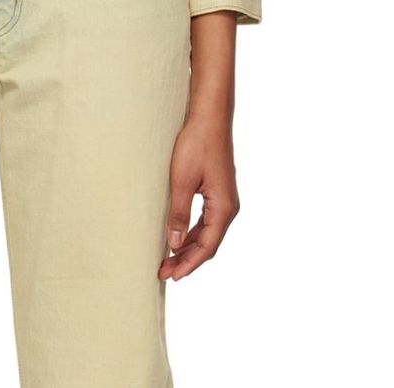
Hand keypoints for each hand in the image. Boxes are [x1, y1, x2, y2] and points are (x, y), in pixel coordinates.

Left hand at [159, 114, 239, 280]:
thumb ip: (178, 213)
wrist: (210, 117)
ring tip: (168, 259)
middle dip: (186, 259)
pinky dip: (193, 232)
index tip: (170, 276)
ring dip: (189, 247)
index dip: (188, 264)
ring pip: (207, 233)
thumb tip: (174, 244)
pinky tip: (179, 236)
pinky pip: (207, 220)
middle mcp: (229, 207)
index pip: (206, 247)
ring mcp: (225, 199)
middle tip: (164, 272)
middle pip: (208, 243)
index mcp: (224, 208)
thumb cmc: (196, 145)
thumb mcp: (182, 181)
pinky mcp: (218, 191)